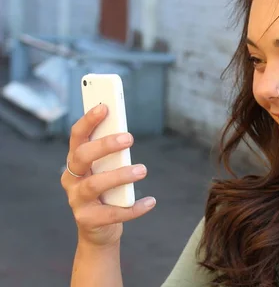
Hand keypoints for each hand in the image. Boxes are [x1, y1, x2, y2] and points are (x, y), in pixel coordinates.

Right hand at [60, 104, 155, 246]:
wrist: (99, 229)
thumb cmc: (106, 191)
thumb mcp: (107, 169)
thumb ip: (112, 154)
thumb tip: (125, 132)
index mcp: (76, 161)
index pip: (77, 136)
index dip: (88, 121)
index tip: (104, 107)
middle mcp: (71, 179)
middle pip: (82, 157)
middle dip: (105, 145)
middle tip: (129, 138)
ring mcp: (77, 200)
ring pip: (95, 184)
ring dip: (120, 175)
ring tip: (142, 169)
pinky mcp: (88, 220)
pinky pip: (113, 213)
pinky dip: (134, 207)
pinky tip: (150, 201)